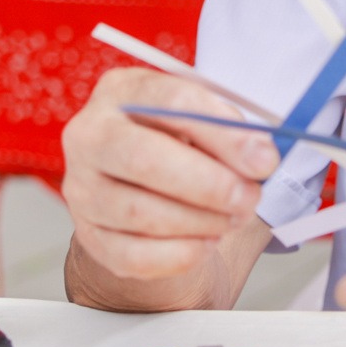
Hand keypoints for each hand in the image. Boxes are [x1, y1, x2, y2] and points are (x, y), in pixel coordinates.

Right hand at [60, 68, 278, 299]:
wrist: (145, 180)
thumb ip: (230, 132)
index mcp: (121, 91)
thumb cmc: (178, 140)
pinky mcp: (88, 234)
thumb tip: (260, 158)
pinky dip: (178, 254)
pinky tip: (205, 243)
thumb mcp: (203, 119)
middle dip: (209, 185)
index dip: (222, 134)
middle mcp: (90, 136)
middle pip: (144, 159)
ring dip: (200, 222)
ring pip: (139, 213)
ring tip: (233, 219)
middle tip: (250, 198)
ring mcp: (82, 188)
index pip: (171, 103)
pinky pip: (131, 256)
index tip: (263, 161)